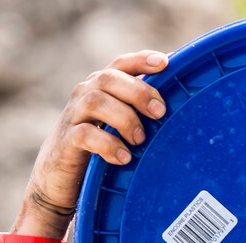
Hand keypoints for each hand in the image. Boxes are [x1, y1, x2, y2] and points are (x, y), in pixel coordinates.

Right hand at [21, 50, 169, 227]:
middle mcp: (85, 95)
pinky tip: (123, 158)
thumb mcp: (122, 127)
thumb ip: (143, 115)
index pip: (121, 64)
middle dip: (139, 92)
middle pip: (110, 78)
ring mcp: (73, 116)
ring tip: (140, 140)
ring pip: (96, 101)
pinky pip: (84, 134)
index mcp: (102, 87)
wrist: (59, 179)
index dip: (142, 60)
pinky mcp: (66, 141)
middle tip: (160, 113)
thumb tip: (186, 112)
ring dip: (124, 118)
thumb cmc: (101, 150)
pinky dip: (107, 145)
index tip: (166, 63)